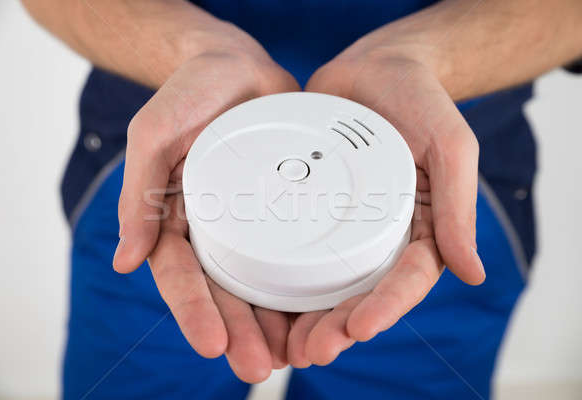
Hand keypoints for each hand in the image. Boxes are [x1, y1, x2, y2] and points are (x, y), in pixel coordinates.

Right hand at [112, 31, 299, 382]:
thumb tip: (127, 261)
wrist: (234, 66)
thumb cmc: (187, 96)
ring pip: (263, 281)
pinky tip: (323, 312)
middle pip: (226, 291)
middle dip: (240, 331)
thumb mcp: (154, 135)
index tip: (213, 344)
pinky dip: (307, 284)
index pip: (183, 276)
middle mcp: (216, 228)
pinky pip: (298, 249)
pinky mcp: (287, 208)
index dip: (195, 312)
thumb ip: (140, 194)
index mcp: (178, 218)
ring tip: (294, 356)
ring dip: (275, 322)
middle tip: (258, 367)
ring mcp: (253, 221)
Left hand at [287, 42, 485, 366]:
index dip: (385, 306)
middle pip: (359, 291)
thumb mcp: (450, 147)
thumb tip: (472, 273)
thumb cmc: (421, 102)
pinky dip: (278, 274)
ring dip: (305, 316)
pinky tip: (257, 298)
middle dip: (337, 326)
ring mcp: (342, 222)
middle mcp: (378, 233)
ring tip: (283, 345)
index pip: (405, 278)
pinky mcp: (309, 206)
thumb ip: (457, 206)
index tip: (358, 329)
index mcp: (417, 227)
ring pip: (324, 280)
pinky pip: (293, 243)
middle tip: (311, 352)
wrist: (377, 67)